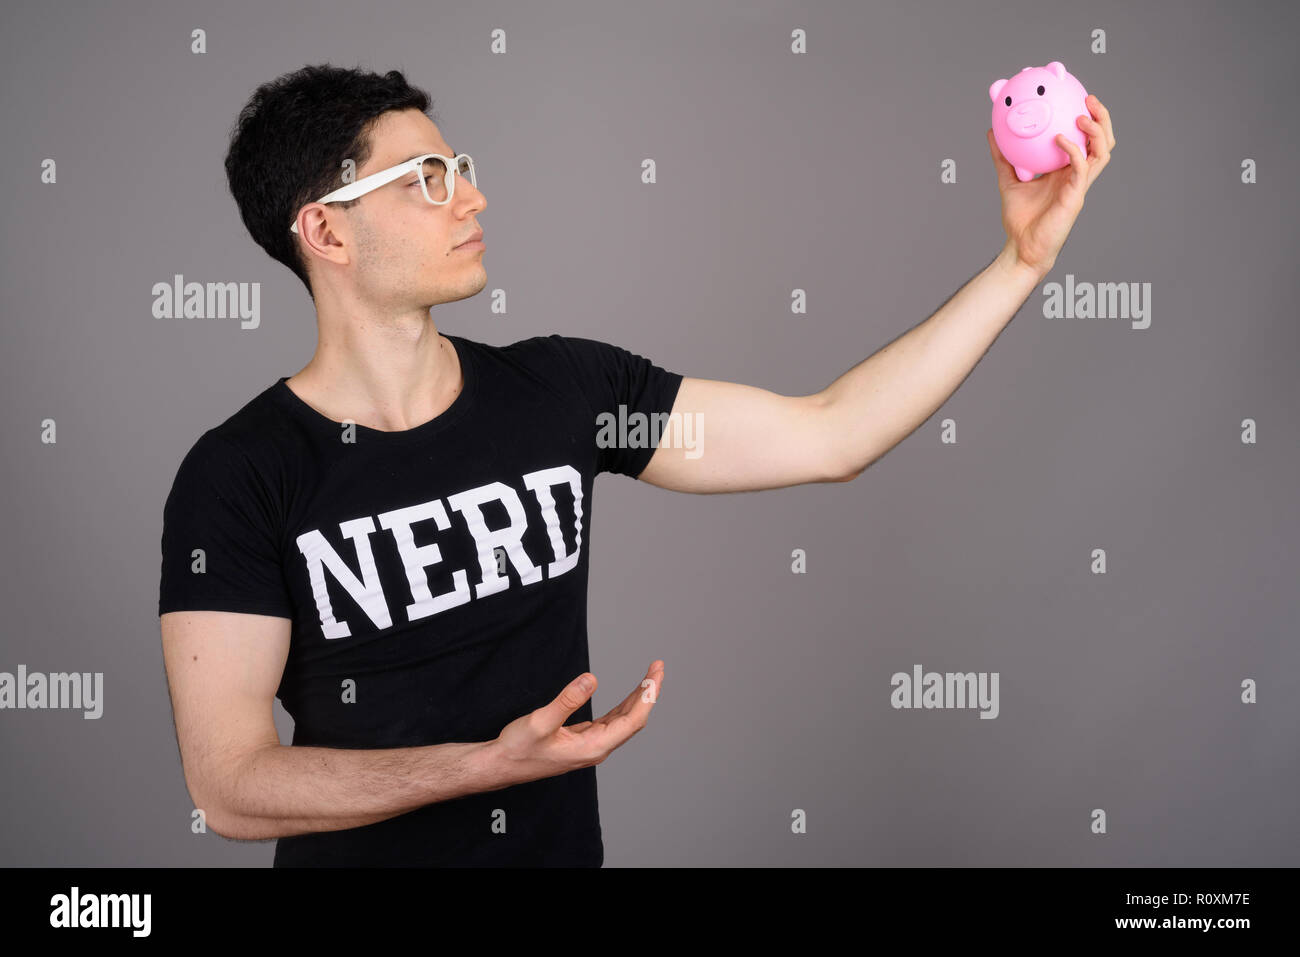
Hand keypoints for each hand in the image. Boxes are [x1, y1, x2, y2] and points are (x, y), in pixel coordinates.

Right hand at [490, 660, 665, 786]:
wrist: (502, 764)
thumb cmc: (519, 748)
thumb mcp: (540, 722)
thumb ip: (566, 700)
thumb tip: (591, 678)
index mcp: (593, 747)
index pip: (633, 720)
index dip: (648, 696)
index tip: (655, 673)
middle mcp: (597, 748)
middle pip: (634, 718)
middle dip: (648, 692)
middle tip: (657, 666)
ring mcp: (592, 745)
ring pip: (623, 720)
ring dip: (637, 697)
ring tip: (649, 675)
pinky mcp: (583, 740)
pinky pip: (611, 721)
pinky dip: (623, 705)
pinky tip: (628, 696)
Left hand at [987, 94, 1115, 276]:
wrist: (1021, 247)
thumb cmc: (1020, 218)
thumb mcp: (1008, 180)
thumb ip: (1002, 157)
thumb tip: (991, 132)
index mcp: (1066, 170)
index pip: (1085, 140)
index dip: (1088, 119)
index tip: (1079, 97)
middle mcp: (1077, 176)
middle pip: (1103, 142)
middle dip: (1102, 119)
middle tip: (1090, 99)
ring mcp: (1079, 185)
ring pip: (1102, 152)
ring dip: (1096, 131)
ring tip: (1082, 115)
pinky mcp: (1075, 196)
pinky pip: (1081, 168)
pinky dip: (1073, 150)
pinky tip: (1060, 139)